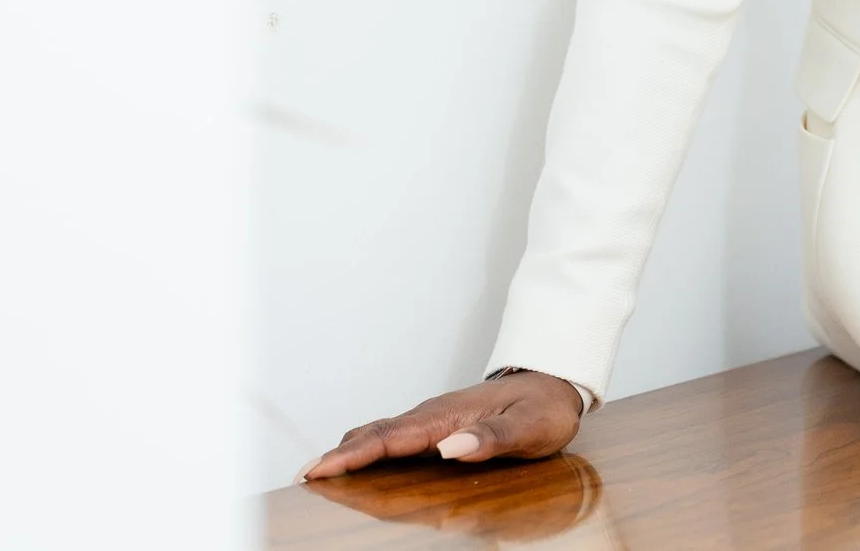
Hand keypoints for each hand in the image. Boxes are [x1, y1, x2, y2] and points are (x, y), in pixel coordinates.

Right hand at [300, 371, 583, 480]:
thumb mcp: (529, 428)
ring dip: (348, 451)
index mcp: (449, 415)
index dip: (354, 455)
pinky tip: (357, 462)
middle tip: (304, 477)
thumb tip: (450, 447)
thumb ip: (492, 439)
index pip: (392, 437)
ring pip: (380, 432)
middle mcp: (434, 414)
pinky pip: (394, 435)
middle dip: (339, 455)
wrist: (555, 382)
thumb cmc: (544, 408)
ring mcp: (434, 418)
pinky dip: (367, 448)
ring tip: (318, 473)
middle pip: (376, 433)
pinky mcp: (438, 424)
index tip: (320, 469)